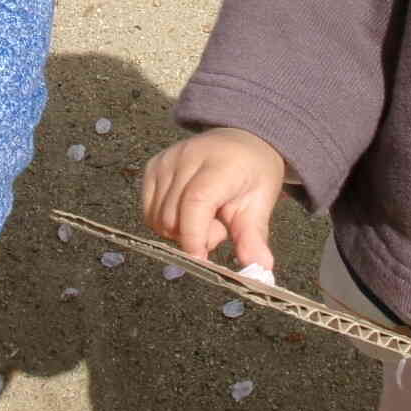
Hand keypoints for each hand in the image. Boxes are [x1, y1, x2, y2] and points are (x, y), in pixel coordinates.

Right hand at [140, 126, 285, 267]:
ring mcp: (165, 160)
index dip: (194, 236)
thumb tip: (259, 269)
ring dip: (179, 230)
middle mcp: (187, 157)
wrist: (241, 141)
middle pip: (172, 217)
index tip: (201, 261)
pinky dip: (166, 221)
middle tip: (218, 227)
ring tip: (205, 216)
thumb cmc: (253, 173)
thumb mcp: (261, 204)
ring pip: (157, 218)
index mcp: (220, 164)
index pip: (195, 203)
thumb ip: (254, 237)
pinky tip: (186, 210)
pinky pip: (148, 211)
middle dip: (193, 236)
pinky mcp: (152, 166)